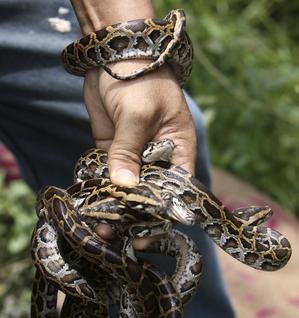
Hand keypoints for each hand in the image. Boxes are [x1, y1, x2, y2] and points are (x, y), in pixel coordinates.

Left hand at [84, 62, 196, 247]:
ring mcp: (136, 156)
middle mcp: (159, 158)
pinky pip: (109, 176)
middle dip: (137, 216)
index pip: (177, 189)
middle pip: (151, 194)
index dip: (166, 212)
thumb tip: (122, 186)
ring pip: (128, 189)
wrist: (115, 56)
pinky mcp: (114, 152)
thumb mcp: (138, 115)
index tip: (148, 230)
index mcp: (178, 150)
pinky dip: (101, 191)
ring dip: (116, 208)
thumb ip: (128, 150)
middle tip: (120, 236)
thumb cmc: (140, 79)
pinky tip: (92, 209)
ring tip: (102, 230)